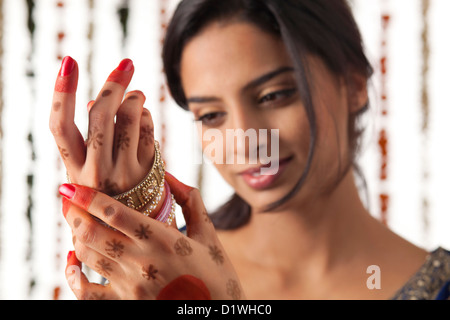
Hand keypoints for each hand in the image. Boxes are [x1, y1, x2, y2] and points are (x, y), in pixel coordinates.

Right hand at [49, 56, 156, 195]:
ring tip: (136, 94)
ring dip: (134, 97)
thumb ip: (85, 141)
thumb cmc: (104, 194)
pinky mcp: (149, 172)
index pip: (60, 126)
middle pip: (100, 115)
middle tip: (126, 65)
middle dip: (113, 84)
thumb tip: (88, 104)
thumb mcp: (85, 173)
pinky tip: (143, 116)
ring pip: (129, 118)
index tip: (69, 63)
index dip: (62, 92)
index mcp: (74, 169)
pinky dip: (145, 116)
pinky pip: (148, 131)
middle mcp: (97, 171)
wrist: (130, 230)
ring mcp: (125, 172)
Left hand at [61, 172, 244, 299]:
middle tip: (68, 200)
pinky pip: (86, 293)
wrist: (218, 313)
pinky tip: (72, 262)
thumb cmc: (216, 273)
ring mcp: (130, 286)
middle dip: (74, 213)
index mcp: (162, 239)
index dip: (87, 196)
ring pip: (87, 256)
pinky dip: (73, 275)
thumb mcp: (208, 234)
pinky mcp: (125, 304)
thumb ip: (190, 201)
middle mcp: (141, 262)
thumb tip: (169, 176)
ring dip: (76, 236)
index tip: (71, 185)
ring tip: (76, 223)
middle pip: (92, 232)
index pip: (114, 212)